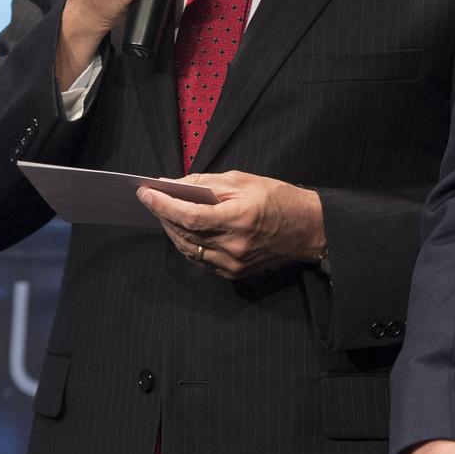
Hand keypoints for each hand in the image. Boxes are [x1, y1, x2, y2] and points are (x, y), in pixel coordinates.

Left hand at [137, 170, 325, 278]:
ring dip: (171, 231)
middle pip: (184, 233)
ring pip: (188, 249)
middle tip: (151, 199)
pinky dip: (187, 244)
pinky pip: (200, 260)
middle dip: (163, 215)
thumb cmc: (279, 199)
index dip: (164, 205)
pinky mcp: (233, 273)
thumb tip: (177, 185)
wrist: (307, 228)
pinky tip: (183, 230)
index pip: (190, 215)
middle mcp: (234, 245)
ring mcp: (233, 263)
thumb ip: (208, 183)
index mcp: (239, 218)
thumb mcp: (245, 181)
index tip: (147, 193)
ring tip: (164, 212)